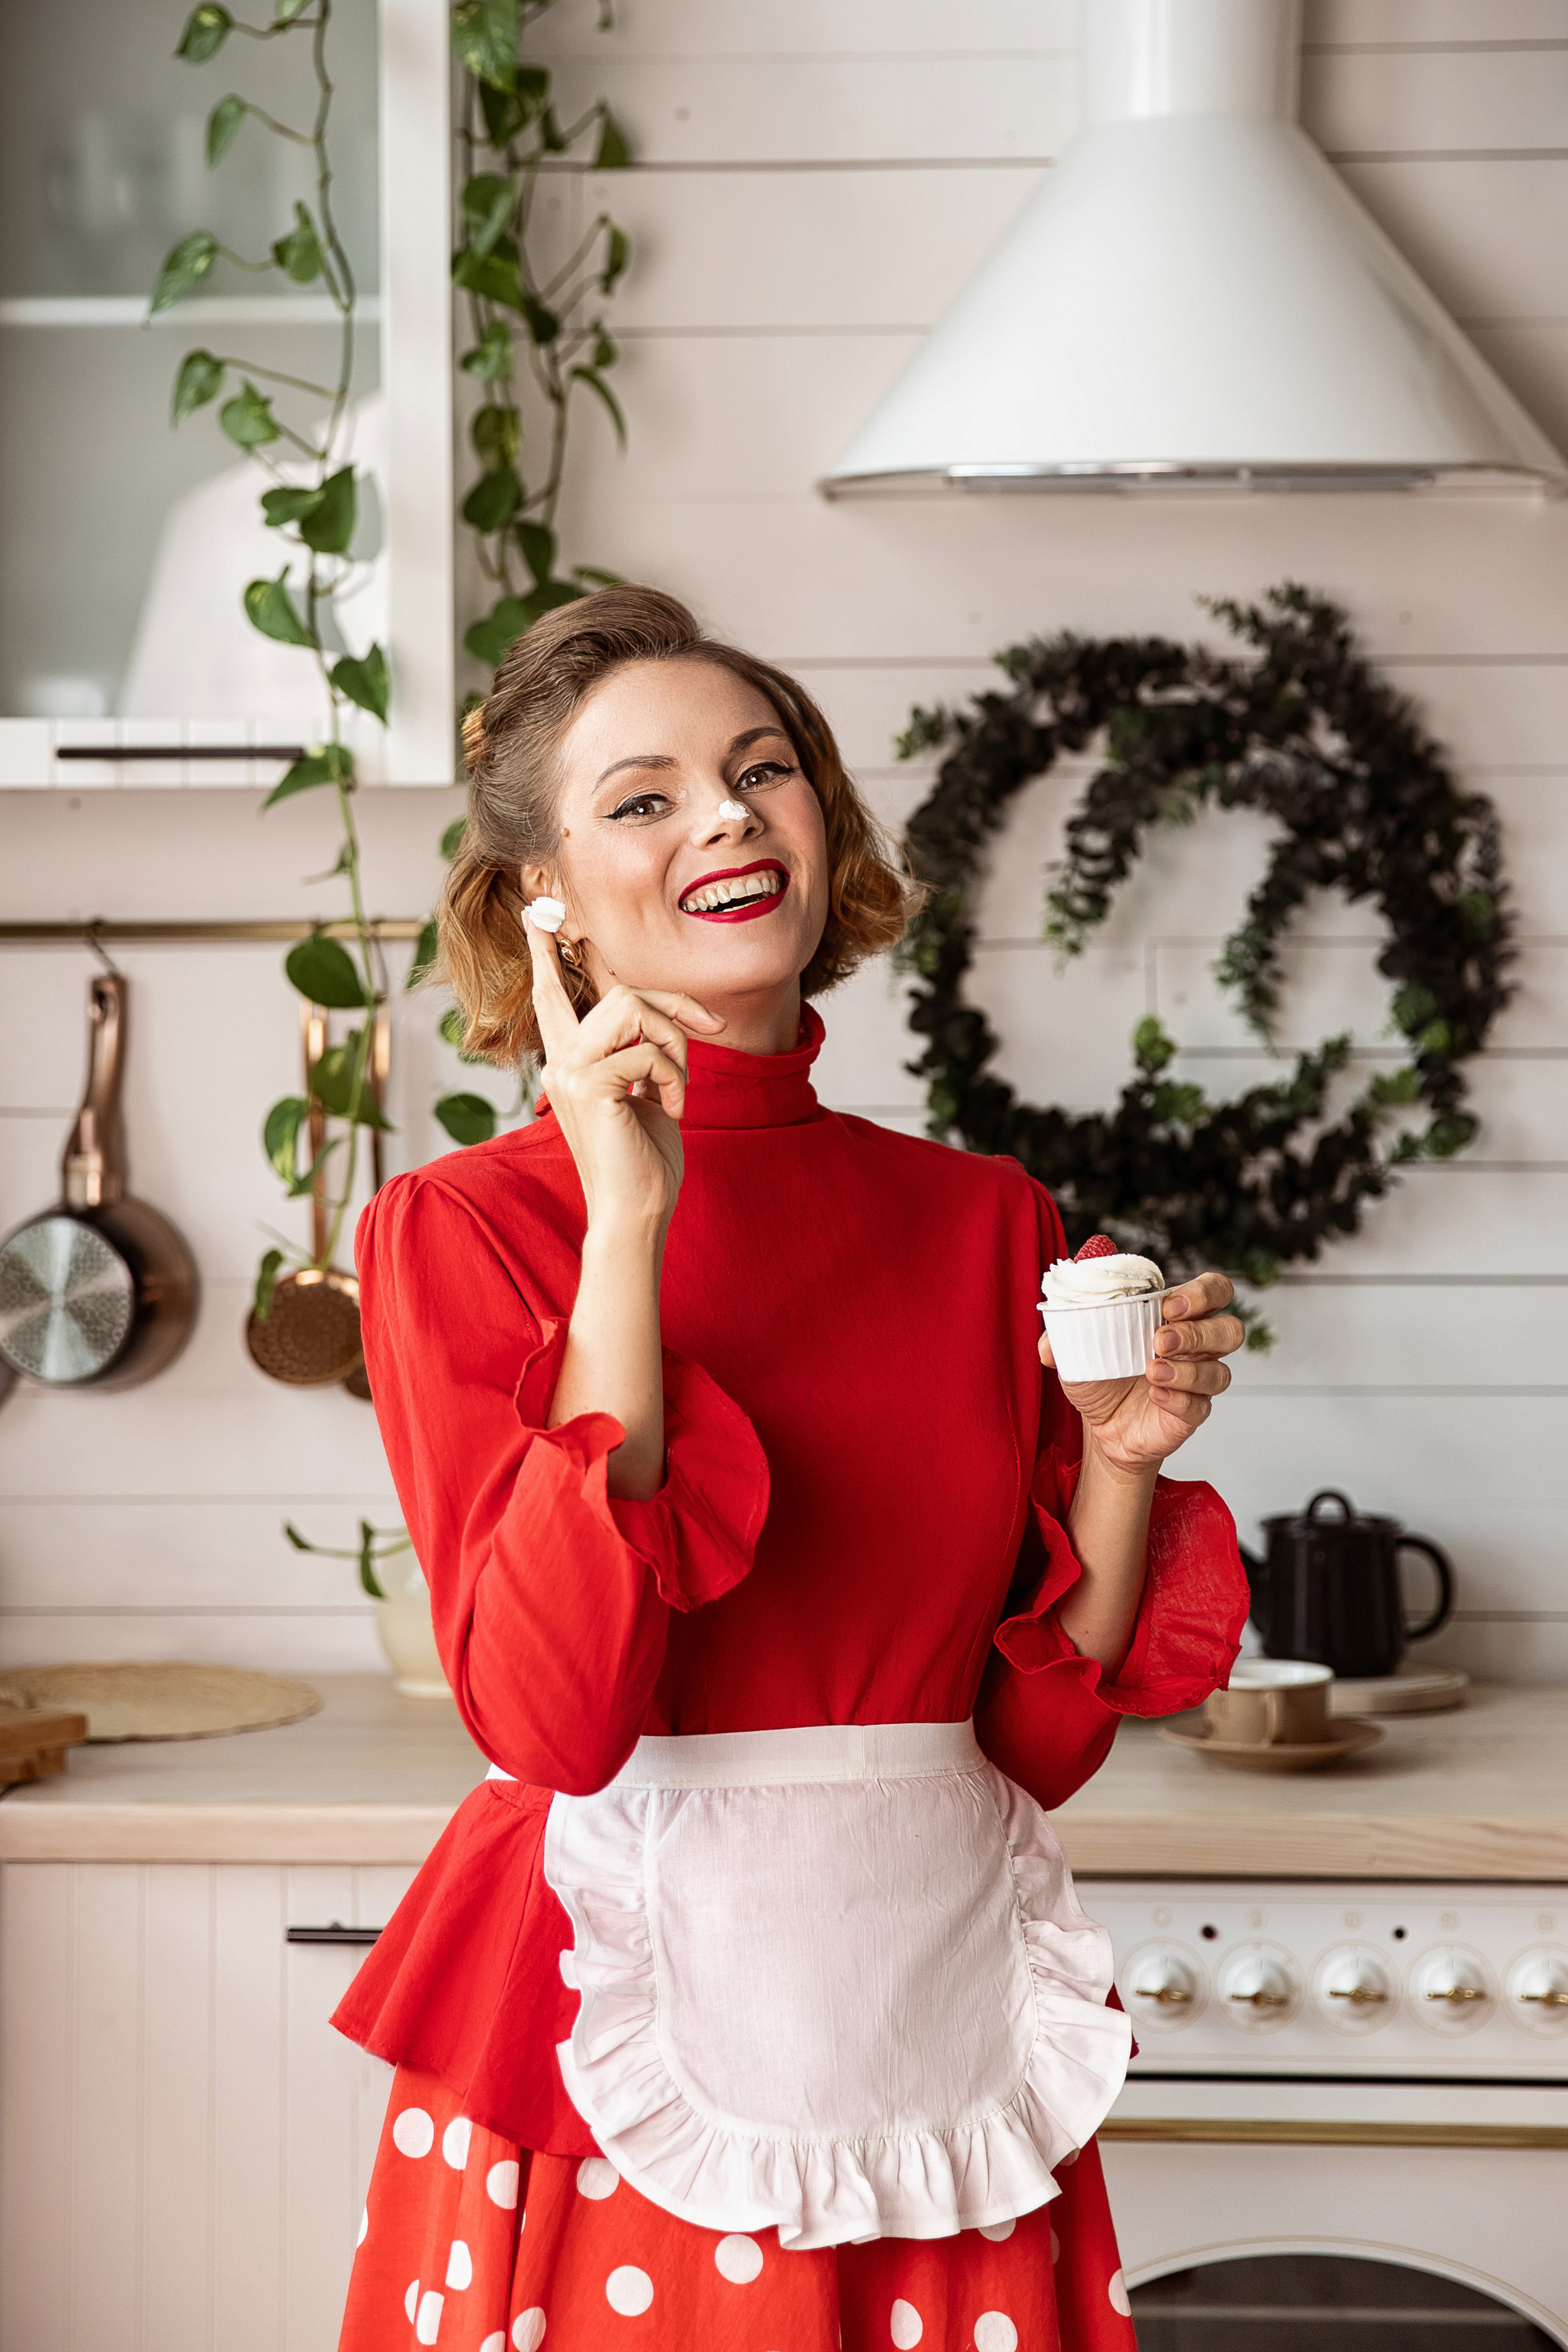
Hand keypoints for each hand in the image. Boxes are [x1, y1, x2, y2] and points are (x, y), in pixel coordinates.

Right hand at [527, 913, 723, 1236]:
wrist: (637, 1211)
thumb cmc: (645, 1160)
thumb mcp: (645, 1094)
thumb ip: (639, 1053)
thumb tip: (655, 1017)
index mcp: (570, 1062)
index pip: (553, 996)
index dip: (546, 956)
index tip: (536, 918)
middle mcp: (561, 1061)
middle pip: (619, 993)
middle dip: (674, 1007)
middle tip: (710, 1031)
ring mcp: (570, 1072)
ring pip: (632, 1007)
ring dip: (675, 1043)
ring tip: (679, 1087)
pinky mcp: (590, 1086)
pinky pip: (647, 1052)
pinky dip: (676, 1078)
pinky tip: (673, 1111)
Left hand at [1039, 1271, 1243, 1477]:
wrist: (1100, 1426)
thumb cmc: (1099, 1375)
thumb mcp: (1076, 1347)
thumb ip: (1066, 1325)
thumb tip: (1056, 1316)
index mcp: (1175, 1317)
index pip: (1213, 1291)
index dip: (1201, 1293)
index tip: (1167, 1305)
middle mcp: (1196, 1347)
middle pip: (1231, 1329)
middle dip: (1199, 1331)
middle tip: (1159, 1339)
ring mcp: (1198, 1381)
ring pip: (1221, 1371)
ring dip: (1188, 1369)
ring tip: (1150, 1371)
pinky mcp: (1192, 1413)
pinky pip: (1201, 1405)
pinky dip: (1178, 1399)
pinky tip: (1153, 1396)